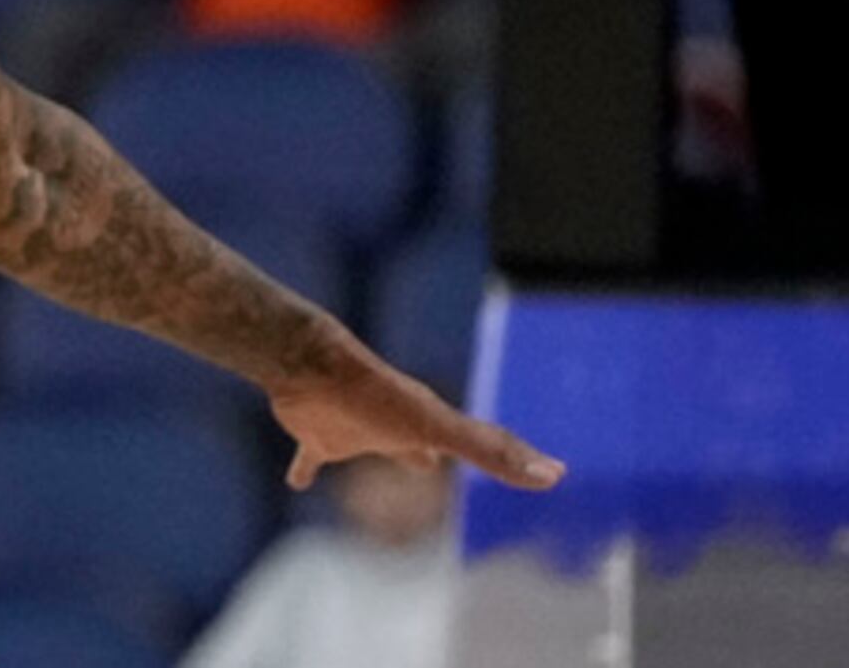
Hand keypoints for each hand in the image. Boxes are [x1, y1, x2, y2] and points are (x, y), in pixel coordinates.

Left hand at [270, 337, 562, 492]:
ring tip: (395, 470)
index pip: (467, 443)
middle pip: (415, 445)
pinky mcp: (313, 434)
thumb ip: (491, 451)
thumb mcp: (440, 428)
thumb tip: (554, 474)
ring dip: (377, 453)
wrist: (309, 365)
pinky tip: (294, 482)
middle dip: (425, 457)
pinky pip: (309, 457)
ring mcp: (351, 428)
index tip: (513, 463)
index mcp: (424, 426)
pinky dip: (302, 469)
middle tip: (435, 468)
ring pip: (368, 444)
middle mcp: (390, 426)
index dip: (493, 456)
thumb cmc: (375, 395)